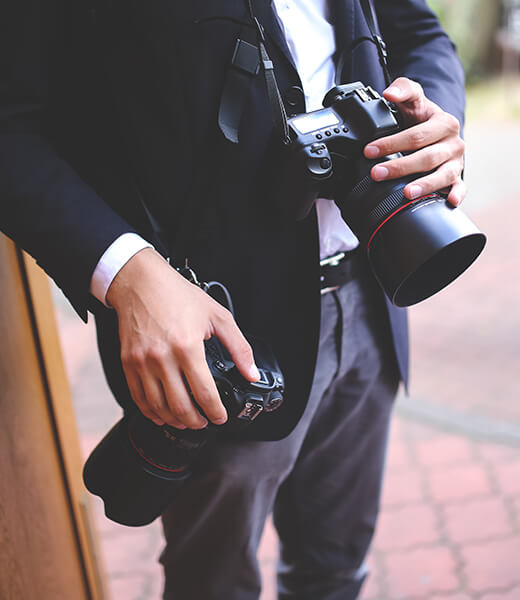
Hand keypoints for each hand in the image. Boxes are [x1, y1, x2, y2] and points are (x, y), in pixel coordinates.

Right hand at [106, 248, 259, 428]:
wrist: (140, 282)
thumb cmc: (177, 295)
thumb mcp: (218, 316)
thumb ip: (239, 347)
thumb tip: (251, 373)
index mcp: (187, 346)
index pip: (204, 393)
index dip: (215, 412)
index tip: (220, 417)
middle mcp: (162, 358)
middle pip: (180, 406)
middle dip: (197, 421)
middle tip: (205, 422)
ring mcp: (142, 362)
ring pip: (158, 407)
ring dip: (175, 420)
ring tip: (187, 421)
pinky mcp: (127, 363)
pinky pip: (138, 398)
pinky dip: (150, 412)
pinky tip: (161, 415)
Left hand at [363, 77, 465, 206]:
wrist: (437, 131)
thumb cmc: (421, 118)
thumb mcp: (414, 99)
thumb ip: (403, 89)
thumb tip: (389, 93)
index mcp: (444, 123)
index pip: (416, 135)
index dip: (391, 143)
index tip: (369, 151)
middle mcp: (453, 143)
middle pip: (426, 157)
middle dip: (400, 167)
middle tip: (377, 173)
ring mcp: (456, 162)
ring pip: (442, 175)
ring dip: (425, 185)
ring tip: (407, 193)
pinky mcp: (457, 177)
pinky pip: (460, 187)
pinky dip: (457, 194)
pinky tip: (449, 202)